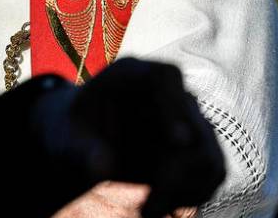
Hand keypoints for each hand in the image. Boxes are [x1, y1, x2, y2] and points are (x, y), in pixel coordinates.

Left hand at [67, 59, 223, 217]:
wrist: (81, 138)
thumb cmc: (72, 131)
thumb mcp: (66, 137)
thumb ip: (81, 149)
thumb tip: (103, 168)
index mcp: (134, 73)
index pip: (166, 78)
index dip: (177, 108)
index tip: (179, 141)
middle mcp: (167, 92)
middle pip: (195, 125)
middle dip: (179, 172)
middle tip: (147, 208)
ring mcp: (186, 119)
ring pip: (209, 156)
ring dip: (187, 190)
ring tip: (149, 210)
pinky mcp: (194, 146)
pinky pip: (211, 173)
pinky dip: (192, 195)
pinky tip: (158, 206)